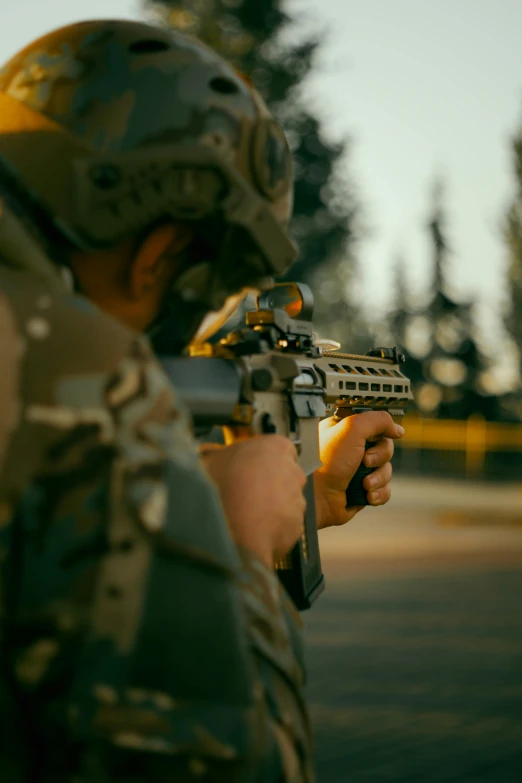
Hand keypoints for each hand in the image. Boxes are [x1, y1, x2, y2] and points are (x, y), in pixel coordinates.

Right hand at [200, 436, 306, 568]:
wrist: (230, 528)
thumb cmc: (222, 487)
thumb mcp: (208, 459)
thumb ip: (213, 453)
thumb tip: (205, 453)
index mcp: (277, 447)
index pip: (279, 449)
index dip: (263, 460)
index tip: (249, 467)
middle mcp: (293, 472)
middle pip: (285, 475)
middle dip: (269, 483)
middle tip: (245, 491)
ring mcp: (298, 501)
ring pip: (287, 502)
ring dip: (272, 507)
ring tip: (246, 514)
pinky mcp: (296, 526)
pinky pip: (285, 525)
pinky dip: (273, 528)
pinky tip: (252, 529)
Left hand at [314, 412, 403, 529]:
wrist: (316, 497)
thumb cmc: (326, 462)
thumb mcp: (351, 429)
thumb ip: (377, 420)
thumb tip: (397, 428)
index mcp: (345, 431)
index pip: (374, 425)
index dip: (381, 431)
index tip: (382, 435)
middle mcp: (351, 450)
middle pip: (385, 447)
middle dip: (379, 457)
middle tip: (365, 461)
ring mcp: (357, 471)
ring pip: (386, 470)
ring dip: (379, 478)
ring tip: (364, 484)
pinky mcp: (362, 490)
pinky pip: (384, 489)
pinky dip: (379, 492)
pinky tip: (367, 495)